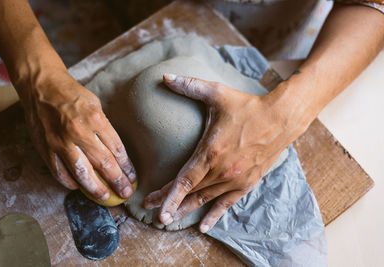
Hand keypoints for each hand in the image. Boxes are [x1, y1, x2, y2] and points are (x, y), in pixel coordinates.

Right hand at [19, 69, 135, 200]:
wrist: (41, 86)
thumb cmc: (71, 95)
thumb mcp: (96, 105)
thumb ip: (104, 128)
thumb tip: (115, 152)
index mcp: (95, 118)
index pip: (116, 149)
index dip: (126, 167)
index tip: (132, 177)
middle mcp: (78, 132)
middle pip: (103, 164)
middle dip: (117, 181)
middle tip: (126, 193)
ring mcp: (60, 142)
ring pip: (82, 173)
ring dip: (96, 189)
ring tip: (106, 198)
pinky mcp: (46, 148)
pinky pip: (60, 172)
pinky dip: (70, 183)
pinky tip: (79, 187)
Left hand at [144, 74, 307, 232]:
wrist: (282, 118)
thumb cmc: (247, 106)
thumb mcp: (217, 94)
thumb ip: (189, 86)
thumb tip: (165, 77)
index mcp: (211, 153)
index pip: (183, 180)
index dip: (166, 195)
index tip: (151, 204)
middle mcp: (222, 172)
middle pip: (190, 193)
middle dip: (170, 203)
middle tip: (153, 212)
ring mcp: (235, 180)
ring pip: (205, 200)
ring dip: (187, 210)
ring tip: (170, 220)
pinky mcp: (247, 184)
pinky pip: (226, 204)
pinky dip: (214, 216)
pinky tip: (203, 227)